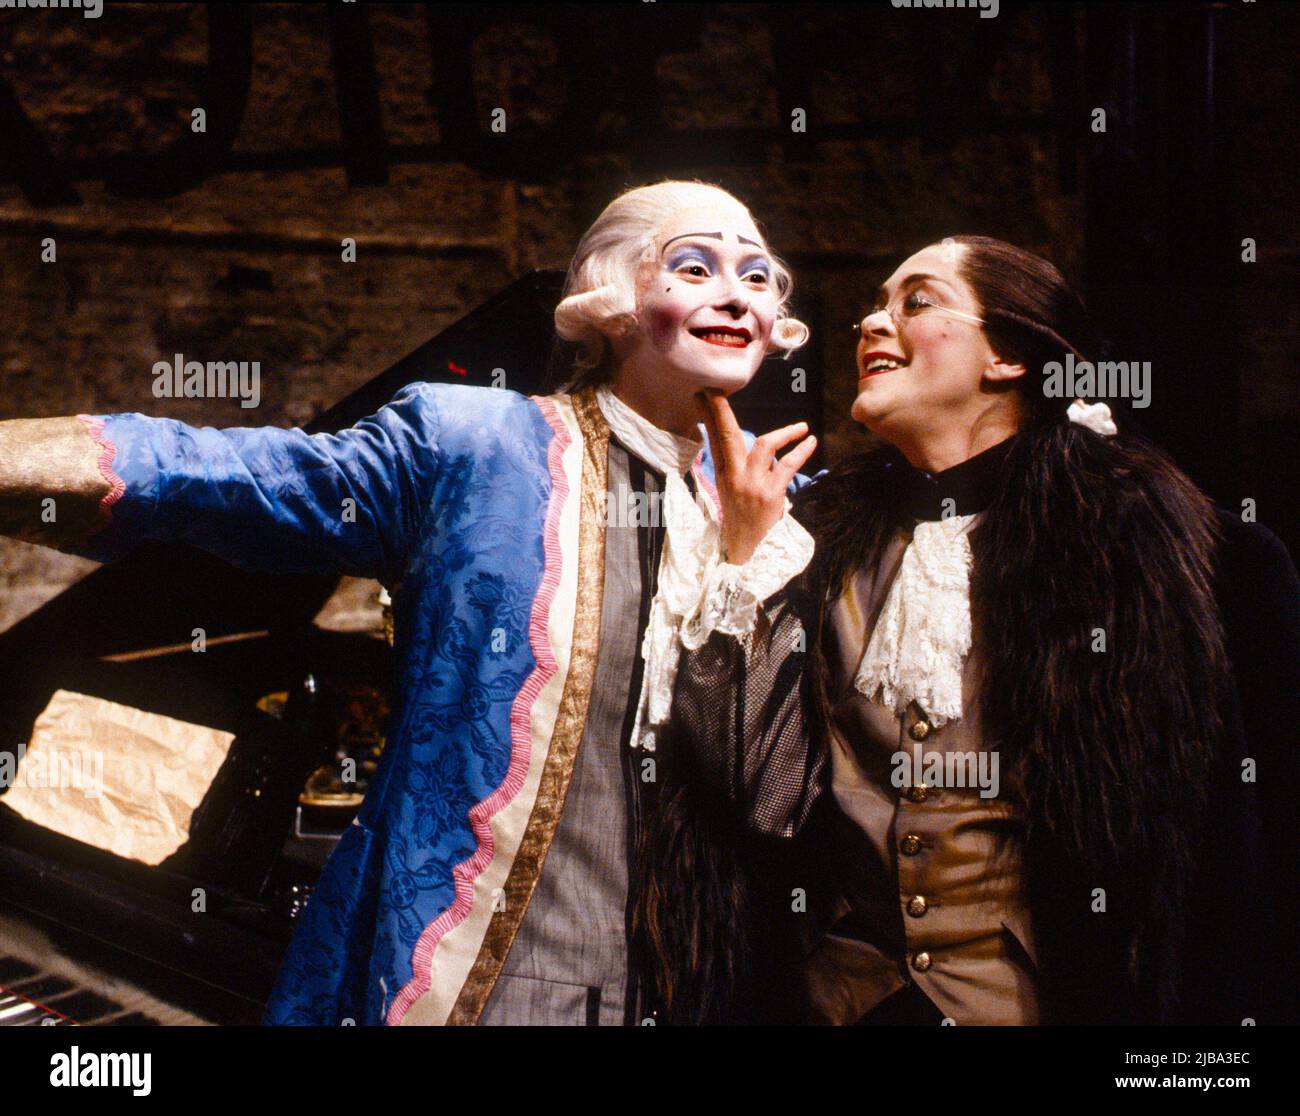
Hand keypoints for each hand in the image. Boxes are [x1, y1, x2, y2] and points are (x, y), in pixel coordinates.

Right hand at [696, 390, 815, 565]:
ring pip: (765, 446)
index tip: (704, 394)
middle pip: (727, 436)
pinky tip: (811, 442)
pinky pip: (789, 466)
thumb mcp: (729, 489)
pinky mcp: (771, 494)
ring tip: (802, 427)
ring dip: (785, 432)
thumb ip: (732, 464)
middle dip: (721, 411)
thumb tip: (735, 441)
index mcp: (723, 473)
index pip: (714, 438)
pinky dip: (802, 451)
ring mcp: (752, 485)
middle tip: (717, 391)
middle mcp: (734, 476)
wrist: (745, 550)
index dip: (710, 415)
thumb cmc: (741, 517)